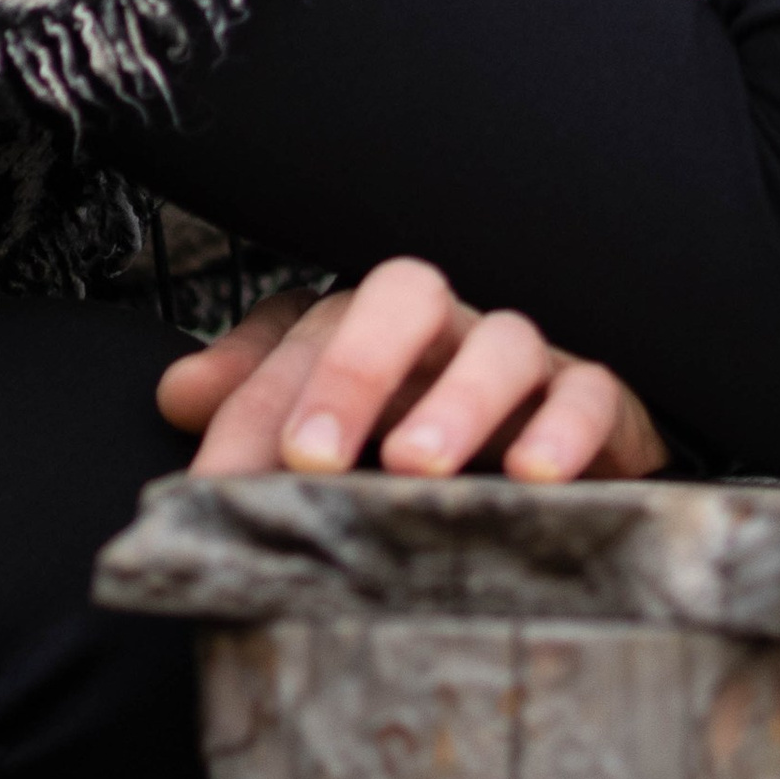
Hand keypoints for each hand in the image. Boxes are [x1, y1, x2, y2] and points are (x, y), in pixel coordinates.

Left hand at [156, 255, 666, 483]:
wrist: (561, 482)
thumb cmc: (427, 449)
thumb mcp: (332, 437)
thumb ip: (255, 410)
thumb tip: (177, 394)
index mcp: (376, 330)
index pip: (307, 335)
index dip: (260, 402)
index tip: (223, 484)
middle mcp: (449, 331)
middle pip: (403, 294)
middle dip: (353, 368)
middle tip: (313, 457)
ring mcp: (529, 362)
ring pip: (501, 342)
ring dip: (457, 403)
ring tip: (416, 466)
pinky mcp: (603, 404)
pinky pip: (593, 392)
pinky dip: (565, 428)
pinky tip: (533, 477)